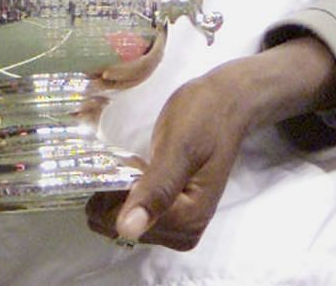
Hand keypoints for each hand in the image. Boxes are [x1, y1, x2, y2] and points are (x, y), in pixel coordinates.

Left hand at [84, 36, 335, 250]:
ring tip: (127, 161)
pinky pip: (134, 213)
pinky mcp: (174, 213)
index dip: (109, 192)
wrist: (226, 104)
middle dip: (110, 195)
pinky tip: (130, 170)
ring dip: (114, 193)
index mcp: (189, 220)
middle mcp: (185, 233)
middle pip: (122, 227)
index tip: (115, 160)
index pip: (124, 222)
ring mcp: (180, 226)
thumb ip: (156, 189)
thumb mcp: (177, 148)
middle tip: (123, 157)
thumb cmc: (202, 118)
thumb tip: (127, 231)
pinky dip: (122, 193)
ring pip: (123, 221)